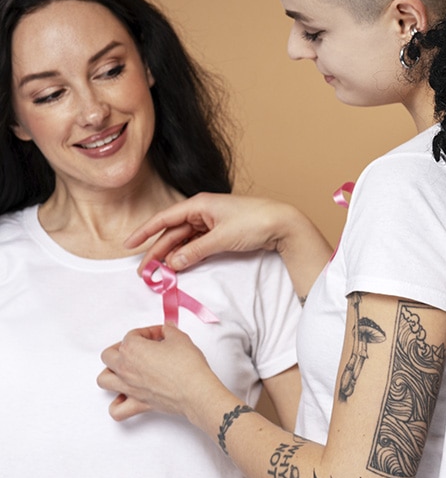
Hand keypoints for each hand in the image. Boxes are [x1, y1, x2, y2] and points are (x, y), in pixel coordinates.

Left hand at [97, 324, 223, 421]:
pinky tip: (125, 398)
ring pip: (104, 380)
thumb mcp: (181, 339)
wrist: (195, 390)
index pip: (133, 335)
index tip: (160, 334)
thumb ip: (170, 331)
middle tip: (138, 347)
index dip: (149, 332)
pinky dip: (117, 404)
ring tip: (123, 370)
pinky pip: (117, 410)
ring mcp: (129, 387)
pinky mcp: (138, 404)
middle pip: (109, 355)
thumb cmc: (187, 366)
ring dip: (110, 373)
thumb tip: (168, 329)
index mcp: (132, 349)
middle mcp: (125, 368)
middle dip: (121, 348)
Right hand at [124, 193, 330, 297]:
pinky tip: (178, 266)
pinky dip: (187, 255)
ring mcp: (212, 222)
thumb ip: (195, 251)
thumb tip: (172, 263)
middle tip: (143, 271)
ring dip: (171, 255)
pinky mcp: (221, 232)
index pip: (164, 218)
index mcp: (200, 204)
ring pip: (184, 240)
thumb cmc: (254, 222)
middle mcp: (203, 211)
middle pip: (173, 232)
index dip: (145, 231)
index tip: (128, 245)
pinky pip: (197, 244)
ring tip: (158, 273)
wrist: (283, 223)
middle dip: (157, 251)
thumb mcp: (222, 238)